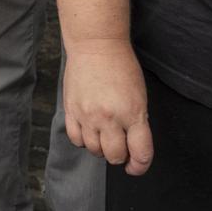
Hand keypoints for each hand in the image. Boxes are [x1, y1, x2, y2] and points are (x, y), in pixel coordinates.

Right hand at [63, 39, 154, 175]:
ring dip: (101, 147)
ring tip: (104, 133)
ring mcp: (87, 115)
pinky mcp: (71, 110)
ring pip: (94, 150)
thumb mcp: (140, 95)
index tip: (137, 165)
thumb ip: (137, 122)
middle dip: (120, 155)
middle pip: (115, 156)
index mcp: (132, 113)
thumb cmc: (121, 66)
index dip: (140, 165)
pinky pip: (75, 139)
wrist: (96, 44)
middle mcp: (109, 118)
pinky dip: (83, 140)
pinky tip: (89, 129)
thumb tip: (131, 145)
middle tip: (121, 145)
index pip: (140, 153)